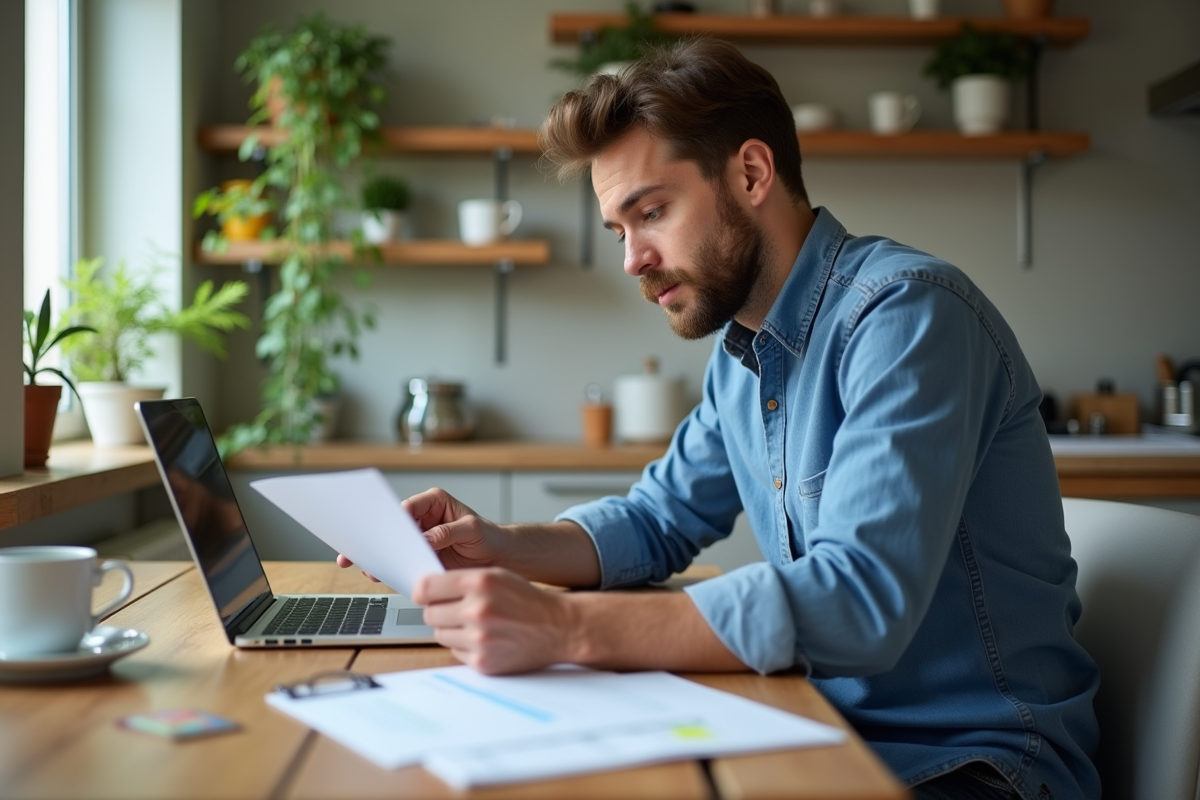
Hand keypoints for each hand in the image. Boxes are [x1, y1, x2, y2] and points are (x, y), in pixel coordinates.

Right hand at [336, 487, 509, 578]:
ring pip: (393, 546)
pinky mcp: (420, 558)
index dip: (392, 519)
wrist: (498, 558)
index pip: (407, 508)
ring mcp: (419, 540)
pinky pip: (401, 562)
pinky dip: (391, 569)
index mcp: (433, 502)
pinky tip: (380, 576)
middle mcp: (423, 519)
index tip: (382, 530)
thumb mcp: (471, 529)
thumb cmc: (489, 536)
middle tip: (359, 548)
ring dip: (379, 556)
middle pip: (394, 527)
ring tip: (366, 566)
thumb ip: (447, 532)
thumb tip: (424, 540)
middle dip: (376, 538)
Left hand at [413, 568, 575, 674]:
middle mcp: (478, 610)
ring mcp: (480, 639)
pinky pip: (455, 652)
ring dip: (452, 630)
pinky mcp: (483, 661)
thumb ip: (462, 580)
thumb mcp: (497, 576)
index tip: (426, 595)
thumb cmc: (527, 600)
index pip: (426, 588)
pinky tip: (485, 639)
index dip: (423, 591)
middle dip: (440, 611)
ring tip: (475, 625)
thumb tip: (425, 590)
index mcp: (480, 582)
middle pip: (430, 613)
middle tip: (457, 610)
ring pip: (440, 634)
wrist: (559, 627)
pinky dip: (465, 647)